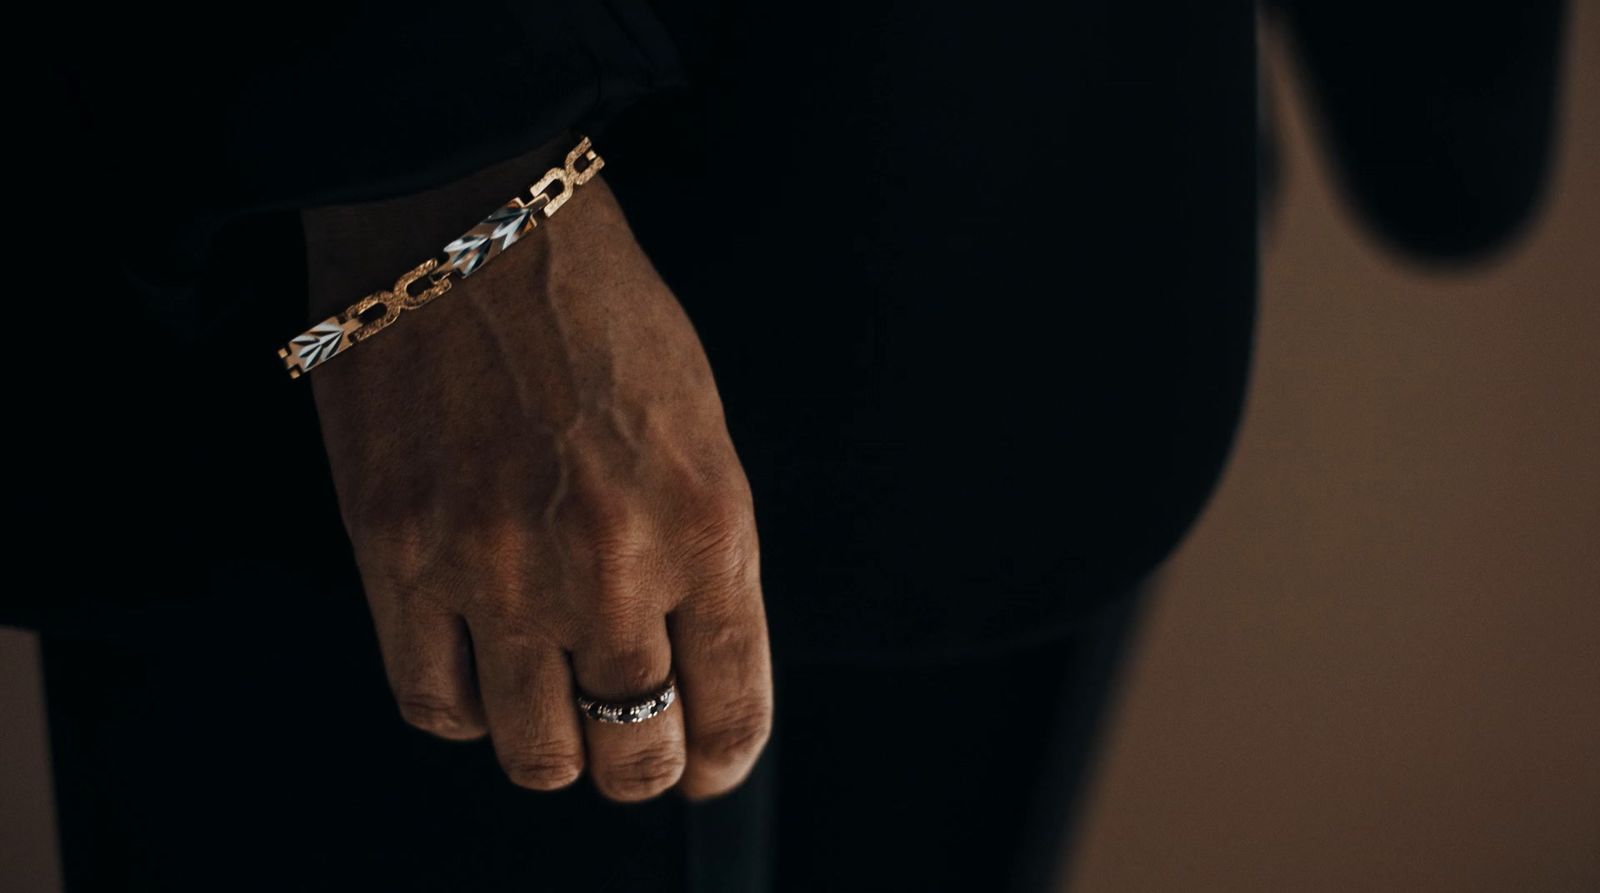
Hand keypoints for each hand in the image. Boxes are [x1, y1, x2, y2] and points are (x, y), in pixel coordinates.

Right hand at [301, 152, 771, 802]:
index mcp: (706, 524)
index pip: (732, 703)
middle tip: (629, 749)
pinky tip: (478, 676)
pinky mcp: (398, 556)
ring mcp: (496, 569)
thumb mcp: (698, 426)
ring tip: (551, 715)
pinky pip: (434, 703)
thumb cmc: (596, 313)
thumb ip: (701, 551)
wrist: (470, 225)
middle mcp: (610, 565)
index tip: (708, 766)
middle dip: (641, 768)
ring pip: (533, 754)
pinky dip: (465, 711)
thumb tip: (687, 660)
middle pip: (633, 751)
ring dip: (552, 754)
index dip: (720, 757)